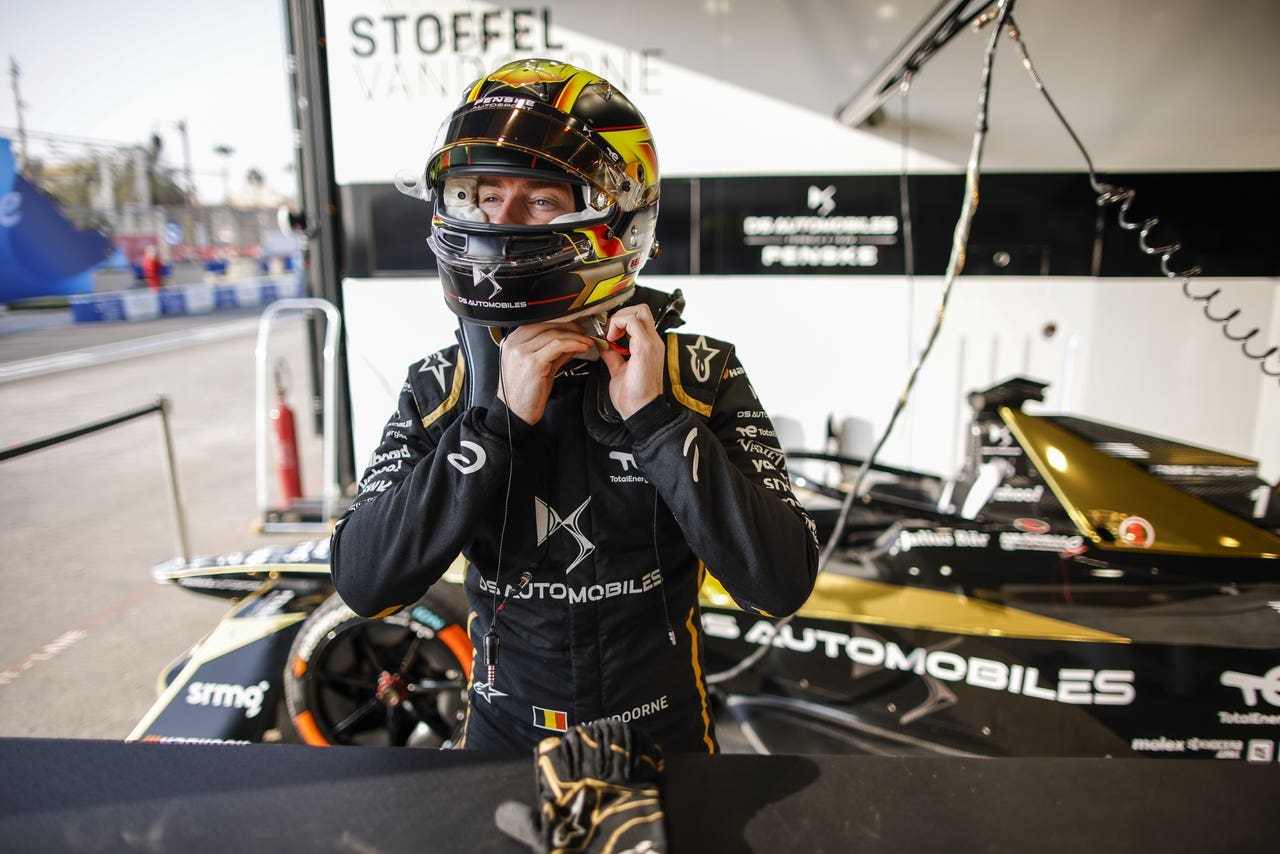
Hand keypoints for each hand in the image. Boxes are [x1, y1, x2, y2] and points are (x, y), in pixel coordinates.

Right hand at [497, 322, 591, 423]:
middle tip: (583, 331)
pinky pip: (558, 345)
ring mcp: (522, 352)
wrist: (515, 413)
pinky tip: (582, 347)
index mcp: (512, 342)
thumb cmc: (524, 393)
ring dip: (574, 336)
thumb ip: (554, 353)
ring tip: (586, 341)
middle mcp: (514, 344)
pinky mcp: (533, 362)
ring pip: (554, 333)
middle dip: (569, 326)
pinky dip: (573, 343)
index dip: (559, 322)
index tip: (573, 326)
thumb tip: (571, 343)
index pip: (538, 322)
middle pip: (546, 324)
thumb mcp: (539, 367)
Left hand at [599, 304, 663, 419]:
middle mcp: (653, 342)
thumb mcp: (619, 370)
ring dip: (619, 319)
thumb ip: (613, 355)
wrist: (640, 410)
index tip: (608, 335)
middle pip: (641, 309)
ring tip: (610, 336)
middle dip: (621, 314)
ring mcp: (651, 343)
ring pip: (638, 311)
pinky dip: (618, 325)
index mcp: (649, 347)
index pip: (639, 319)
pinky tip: (611, 340)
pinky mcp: (644, 347)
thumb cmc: (634, 397)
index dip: (621, 321)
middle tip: (609, 332)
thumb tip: (603, 346)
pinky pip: (632, 321)